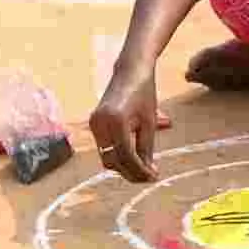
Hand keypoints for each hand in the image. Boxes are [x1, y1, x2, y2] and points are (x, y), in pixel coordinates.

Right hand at [89, 62, 160, 182]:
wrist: (130, 70)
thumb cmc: (144, 92)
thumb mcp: (149, 121)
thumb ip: (146, 147)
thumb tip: (149, 170)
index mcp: (115, 121)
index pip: (126, 155)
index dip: (140, 170)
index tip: (154, 177)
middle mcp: (100, 124)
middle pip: (113, 160)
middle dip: (131, 172)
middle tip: (149, 177)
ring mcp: (94, 124)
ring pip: (107, 157)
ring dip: (124, 167)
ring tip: (144, 170)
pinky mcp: (95, 124)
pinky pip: (105, 148)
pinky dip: (118, 156)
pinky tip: (133, 159)